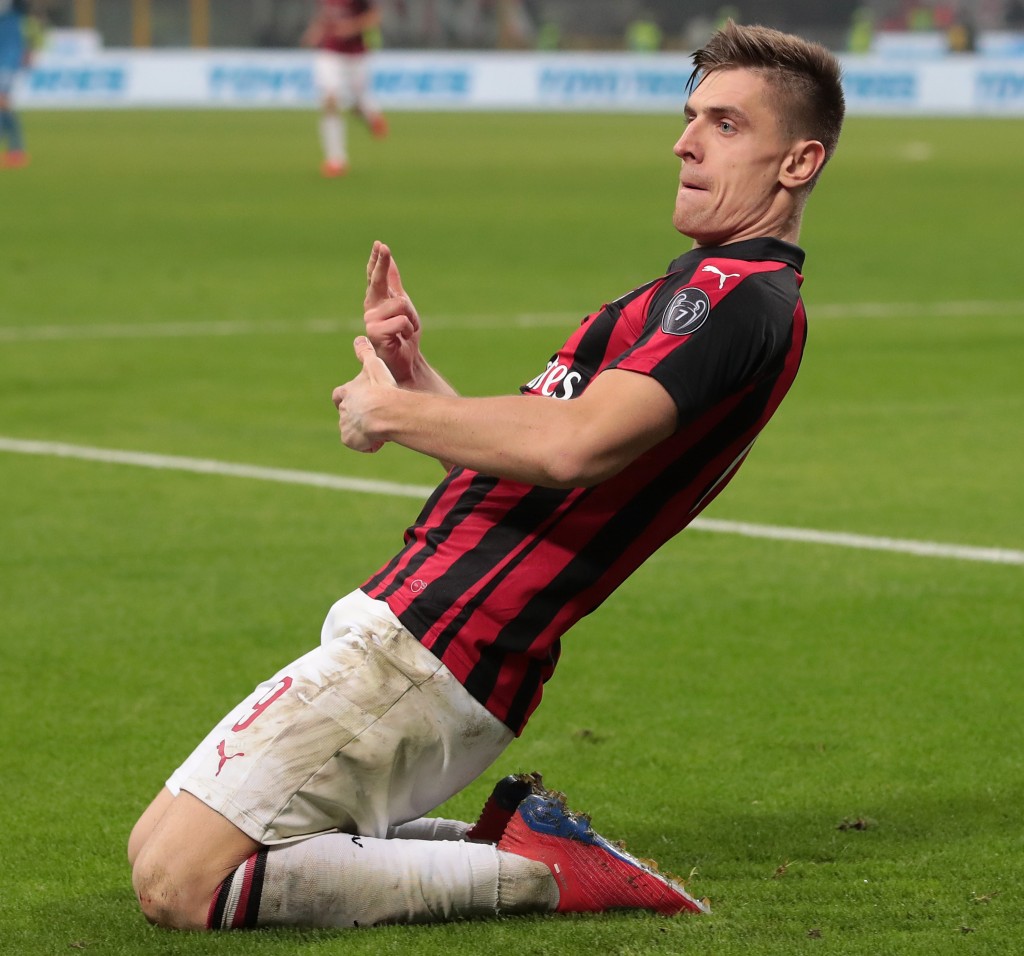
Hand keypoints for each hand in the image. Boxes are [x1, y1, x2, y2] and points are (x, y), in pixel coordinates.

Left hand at [332, 336, 397, 452]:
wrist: (385, 412)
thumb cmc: (382, 387)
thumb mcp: (374, 366)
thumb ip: (366, 353)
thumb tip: (360, 337)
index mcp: (347, 392)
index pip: (339, 395)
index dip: (345, 398)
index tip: (354, 400)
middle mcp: (343, 410)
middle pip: (346, 415)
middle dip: (357, 417)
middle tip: (372, 418)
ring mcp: (345, 426)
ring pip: (352, 430)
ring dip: (363, 431)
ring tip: (381, 429)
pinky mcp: (349, 440)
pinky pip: (357, 444)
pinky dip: (367, 444)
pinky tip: (381, 440)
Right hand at [363, 241, 422, 384]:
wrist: (405, 362)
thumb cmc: (403, 335)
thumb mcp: (403, 307)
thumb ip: (395, 285)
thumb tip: (390, 261)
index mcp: (377, 300)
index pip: (374, 276)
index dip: (377, 260)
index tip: (380, 244)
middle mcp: (371, 307)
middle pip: (377, 281)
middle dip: (381, 264)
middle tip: (383, 247)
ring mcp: (370, 320)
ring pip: (401, 304)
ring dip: (412, 318)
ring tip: (407, 331)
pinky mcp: (375, 332)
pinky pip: (401, 321)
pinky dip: (409, 330)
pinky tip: (403, 339)